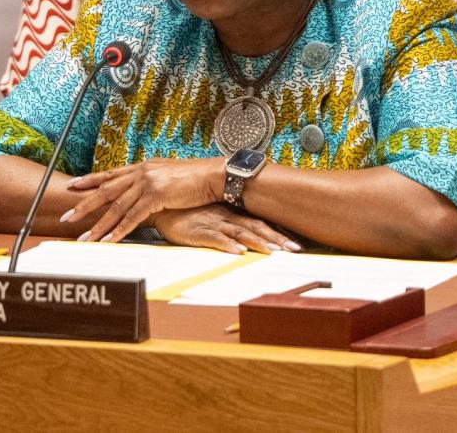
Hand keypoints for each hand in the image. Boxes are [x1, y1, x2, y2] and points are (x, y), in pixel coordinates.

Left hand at [62, 157, 224, 242]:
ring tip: (84, 238)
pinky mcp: (157, 196)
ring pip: (116, 207)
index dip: (90, 179)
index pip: (111, 173)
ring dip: (98, 225)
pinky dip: (119, 231)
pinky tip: (109, 240)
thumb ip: (153, 183)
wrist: (215, 175)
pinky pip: (133, 217)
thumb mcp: (169, 176)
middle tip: (66, 216)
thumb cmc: (197, 178)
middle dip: (84, 204)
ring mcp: (148, 183)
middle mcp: (142, 172)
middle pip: (106, 190)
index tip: (73, 184)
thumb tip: (144, 193)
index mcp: (143, 166)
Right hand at [154, 204, 301, 254]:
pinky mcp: (196, 231)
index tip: (295, 243)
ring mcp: (212, 222)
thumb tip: (247, 237)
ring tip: (273, 251)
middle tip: (294, 249)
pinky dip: (227, 244)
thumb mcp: (211, 217)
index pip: (259, 222)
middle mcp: (225, 217)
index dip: (277, 232)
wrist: (161, 205)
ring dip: (257, 242)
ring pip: (239, 232)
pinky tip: (238, 251)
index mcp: (231, 213)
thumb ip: (228, 225)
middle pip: (255, 227)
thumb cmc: (187, 212)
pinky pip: (214, 238)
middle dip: (276, 239)